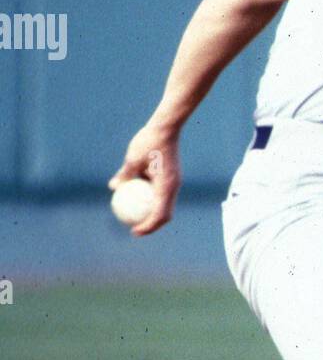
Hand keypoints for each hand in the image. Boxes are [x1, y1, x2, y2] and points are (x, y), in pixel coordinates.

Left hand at [108, 122, 181, 236]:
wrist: (166, 128)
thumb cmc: (149, 141)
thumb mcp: (132, 158)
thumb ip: (125, 174)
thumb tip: (113, 187)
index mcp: (166, 186)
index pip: (159, 214)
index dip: (148, 227)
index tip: (134, 231)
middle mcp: (172, 187)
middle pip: (165, 214)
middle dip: (151, 225)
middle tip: (135, 229)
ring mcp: (173, 183)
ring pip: (164, 205)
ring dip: (151, 214)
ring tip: (134, 219)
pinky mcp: (169, 177)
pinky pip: (159, 193)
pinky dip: (150, 200)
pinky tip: (135, 199)